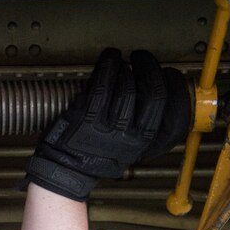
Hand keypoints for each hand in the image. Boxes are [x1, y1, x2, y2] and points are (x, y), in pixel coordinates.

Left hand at [23, 48, 190, 200]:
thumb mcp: (128, 148)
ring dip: (124, 66)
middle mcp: (128, 133)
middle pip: (147, 89)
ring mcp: (107, 125)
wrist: (66, 171)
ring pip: (124, 85)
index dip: (163, 79)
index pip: (160, 101)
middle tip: (141, 57)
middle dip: (147, 67)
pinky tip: (108, 59)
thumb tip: (151, 92)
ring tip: (121, 59)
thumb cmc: (95, 159)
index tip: (162, 70)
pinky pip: (101, 84)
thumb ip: (141, 125)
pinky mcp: (87, 116)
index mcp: (142, 139)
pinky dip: (106, 66)